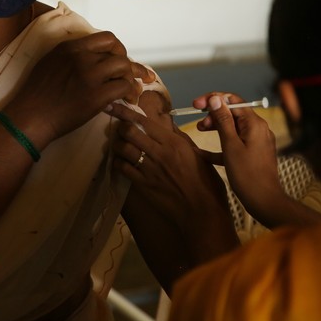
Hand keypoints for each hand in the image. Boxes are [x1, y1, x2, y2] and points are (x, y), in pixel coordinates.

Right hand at [7, 31, 153, 145]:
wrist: (30, 117)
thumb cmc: (37, 94)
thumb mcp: (50, 62)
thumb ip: (72, 56)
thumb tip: (94, 57)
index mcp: (71, 47)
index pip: (106, 38)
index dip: (117, 48)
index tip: (118, 58)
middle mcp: (82, 57)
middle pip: (119, 52)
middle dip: (127, 65)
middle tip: (128, 77)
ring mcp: (90, 76)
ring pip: (125, 67)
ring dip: (130, 79)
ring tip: (131, 91)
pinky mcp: (97, 95)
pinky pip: (124, 87)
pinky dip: (129, 93)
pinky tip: (128, 100)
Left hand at [107, 102, 231, 234]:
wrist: (202, 213)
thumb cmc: (207, 183)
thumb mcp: (198, 155)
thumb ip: (180, 138)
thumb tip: (166, 125)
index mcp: (174, 143)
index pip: (144, 122)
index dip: (126, 113)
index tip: (113, 106)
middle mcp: (159, 153)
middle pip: (129, 133)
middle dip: (120, 127)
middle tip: (119, 127)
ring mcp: (149, 170)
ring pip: (123, 149)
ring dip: (118, 144)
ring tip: (118, 144)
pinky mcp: (143, 185)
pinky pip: (123, 169)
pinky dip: (118, 162)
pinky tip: (119, 161)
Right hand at [201, 93, 320, 227]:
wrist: (264, 201)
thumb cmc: (247, 175)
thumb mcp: (230, 146)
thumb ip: (223, 121)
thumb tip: (215, 99)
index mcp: (254, 123)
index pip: (233, 101)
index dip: (213, 99)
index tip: (196, 104)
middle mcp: (258, 128)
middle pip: (233, 113)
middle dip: (214, 114)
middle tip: (199, 124)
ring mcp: (257, 141)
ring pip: (233, 127)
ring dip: (216, 127)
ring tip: (200, 131)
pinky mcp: (253, 153)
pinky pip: (235, 142)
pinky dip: (221, 144)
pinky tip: (205, 153)